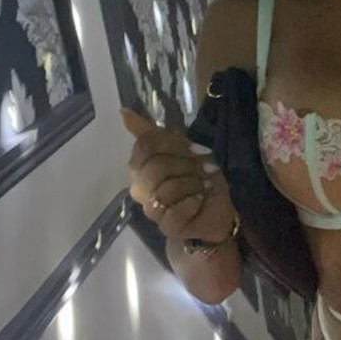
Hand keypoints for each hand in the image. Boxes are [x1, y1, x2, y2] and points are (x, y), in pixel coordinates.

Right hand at [121, 107, 235, 243]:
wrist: (216, 214)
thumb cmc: (198, 182)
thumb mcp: (185, 152)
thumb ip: (155, 134)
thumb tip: (124, 112)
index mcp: (143, 166)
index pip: (146, 145)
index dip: (172, 145)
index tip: (191, 150)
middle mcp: (141, 188)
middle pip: (155, 167)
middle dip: (185, 166)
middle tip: (200, 171)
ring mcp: (151, 209)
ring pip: (166, 189)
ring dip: (193, 185)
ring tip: (203, 187)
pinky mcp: (166, 227)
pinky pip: (175, 211)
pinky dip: (193, 202)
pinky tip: (199, 201)